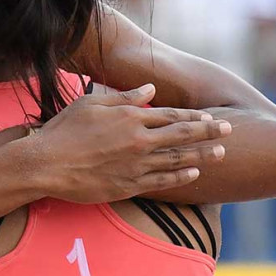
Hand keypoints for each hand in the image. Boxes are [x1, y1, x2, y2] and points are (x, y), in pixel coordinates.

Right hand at [28, 84, 231, 203]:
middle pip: (183, 134)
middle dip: (209, 132)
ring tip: (221, 153)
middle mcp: (139, 140)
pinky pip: (163, 182)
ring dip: (202, 155)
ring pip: (178, 159)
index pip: (171, 115)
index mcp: (131, 117)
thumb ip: (125, 97)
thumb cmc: (64, 130)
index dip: (193, 115)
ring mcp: (137, 165)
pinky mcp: (129, 186)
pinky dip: (181, 177)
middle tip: (229, 131)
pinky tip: (194, 174)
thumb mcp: (92, 103)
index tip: (210, 116)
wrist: (46, 164)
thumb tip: (150, 89)